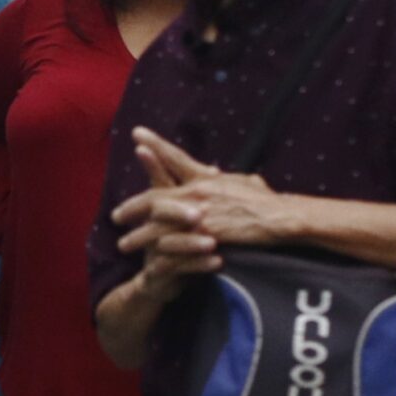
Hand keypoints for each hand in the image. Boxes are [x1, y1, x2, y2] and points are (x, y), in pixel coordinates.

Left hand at [116, 129, 286, 247]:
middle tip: (116, 216)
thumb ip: (224, 178)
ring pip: (158, 224)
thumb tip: (215, 174)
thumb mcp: (244, 180)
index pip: (174, 157)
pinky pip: (174, 244)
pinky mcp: (205, 235)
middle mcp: (197, 192)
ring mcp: (199, 214)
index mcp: (205, 177)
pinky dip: (159, 252)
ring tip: (123, 244)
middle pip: (154, 196)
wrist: (279, 217)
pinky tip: (149, 260)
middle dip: (132, 207)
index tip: (136, 135)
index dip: (155, 145)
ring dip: (139, 235)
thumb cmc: (265, 200)